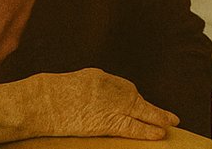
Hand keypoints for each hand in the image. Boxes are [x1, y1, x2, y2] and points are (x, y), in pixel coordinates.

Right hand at [31, 68, 178, 138]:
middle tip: (169, 116)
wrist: (40, 102)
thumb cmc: (47, 97)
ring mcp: (108, 103)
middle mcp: (108, 87)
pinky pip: (131, 126)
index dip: (134, 100)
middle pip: (135, 97)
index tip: (141, 106)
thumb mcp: (71, 86)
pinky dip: (146, 130)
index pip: (122, 88)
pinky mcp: (106, 121)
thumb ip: (88, 92)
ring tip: (171, 123)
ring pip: (139, 110)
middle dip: (152, 108)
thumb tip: (95, 103)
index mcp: (98, 77)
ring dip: (157, 118)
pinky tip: (159, 133)